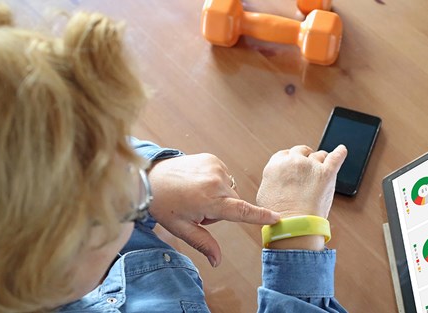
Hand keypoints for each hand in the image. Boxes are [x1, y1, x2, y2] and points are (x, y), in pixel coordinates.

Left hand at [146, 153, 279, 266]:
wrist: (150, 177)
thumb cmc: (164, 204)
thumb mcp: (182, 228)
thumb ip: (204, 243)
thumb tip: (217, 261)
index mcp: (209, 200)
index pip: (241, 211)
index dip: (260, 216)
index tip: (277, 218)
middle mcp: (216, 181)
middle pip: (233, 203)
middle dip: (221, 210)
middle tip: (198, 209)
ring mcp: (215, 167)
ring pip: (229, 191)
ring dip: (219, 196)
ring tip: (196, 194)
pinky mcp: (213, 159)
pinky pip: (224, 177)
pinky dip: (215, 183)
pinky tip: (198, 183)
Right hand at [256, 145, 346, 218]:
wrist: (293, 225)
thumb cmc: (279, 215)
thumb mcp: (266, 193)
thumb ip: (274, 180)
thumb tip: (280, 179)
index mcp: (276, 164)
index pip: (286, 154)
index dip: (292, 159)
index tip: (295, 163)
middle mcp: (293, 161)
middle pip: (302, 151)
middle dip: (305, 157)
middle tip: (309, 166)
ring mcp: (311, 166)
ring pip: (319, 155)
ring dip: (321, 160)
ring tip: (323, 167)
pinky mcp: (327, 173)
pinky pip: (336, 157)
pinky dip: (340, 153)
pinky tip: (342, 150)